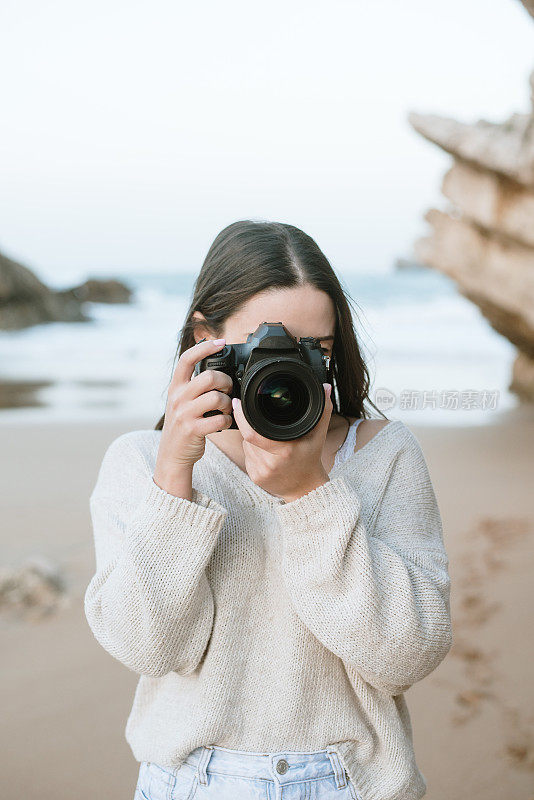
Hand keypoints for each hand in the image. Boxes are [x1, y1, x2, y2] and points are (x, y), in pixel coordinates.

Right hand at [153, 337, 233, 495]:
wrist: (172, 455)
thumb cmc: (184, 425)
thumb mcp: (182, 401)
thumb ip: (195, 386)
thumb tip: (219, 371)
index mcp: (176, 387)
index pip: (187, 358)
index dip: (205, 347)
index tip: (221, 341)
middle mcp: (177, 398)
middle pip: (208, 377)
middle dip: (225, 382)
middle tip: (228, 390)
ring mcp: (183, 414)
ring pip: (216, 398)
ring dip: (228, 404)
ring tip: (226, 410)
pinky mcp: (192, 429)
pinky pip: (219, 420)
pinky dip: (226, 421)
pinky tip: (223, 423)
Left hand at [231, 383, 332, 501]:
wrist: (306, 489)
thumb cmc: (311, 459)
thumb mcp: (319, 434)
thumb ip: (323, 409)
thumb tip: (325, 387)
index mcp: (284, 451)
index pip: (252, 432)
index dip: (242, 417)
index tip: (239, 403)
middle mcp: (270, 463)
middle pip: (249, 435)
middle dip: (253, 425)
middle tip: (263, 423)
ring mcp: (261, 471)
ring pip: (246, 444)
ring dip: (253, 437)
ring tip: (271, 440)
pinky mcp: (254, 477)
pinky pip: (247, 455)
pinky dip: (253, 449)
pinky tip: (267, 452)